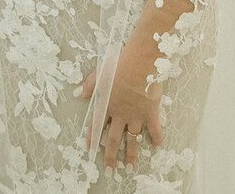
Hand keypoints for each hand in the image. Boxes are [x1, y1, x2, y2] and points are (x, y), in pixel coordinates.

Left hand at [77, 45, 163, 175]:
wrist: (140, 65)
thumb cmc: (119, 65)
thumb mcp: (101, 72)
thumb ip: (90, 85)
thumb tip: (78, 94)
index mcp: (107, 105)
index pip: (97, 125)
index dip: (93, 137)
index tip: (91, 149)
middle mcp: (120, 114)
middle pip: (114, 139)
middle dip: (111, 156)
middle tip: (110, 169)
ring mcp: (136, 116)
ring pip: (132, 140)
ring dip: (131, 154)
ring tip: (130, 167)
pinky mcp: (150, 113)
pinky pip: (154, 129)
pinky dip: (156, 137)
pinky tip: (157, 145)